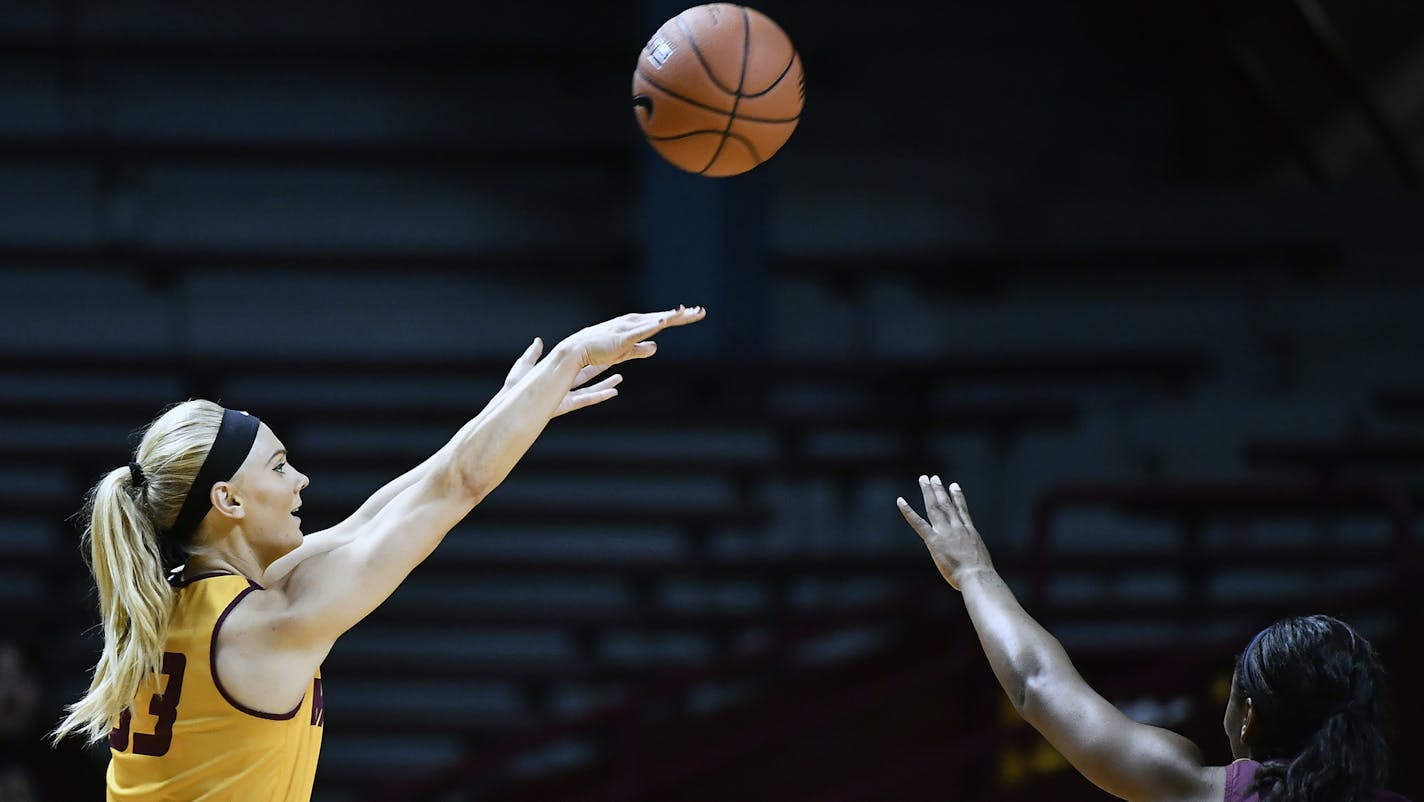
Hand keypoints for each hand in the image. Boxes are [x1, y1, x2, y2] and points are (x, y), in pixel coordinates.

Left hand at [501, 337, 623, 416]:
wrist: (510, 404)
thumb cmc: (514, 387)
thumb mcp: (525, 365)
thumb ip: (533, 354)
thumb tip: (538, 341)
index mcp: (555, 374)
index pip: (576, 364)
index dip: (588, 357)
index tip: (599, 350)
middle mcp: (563, 385)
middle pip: (587, 374)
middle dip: (602, 367)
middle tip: (616, 360)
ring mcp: (566, 395)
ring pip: (591, 387)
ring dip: (605, 382)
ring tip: (619, 377)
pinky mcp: (567, 405)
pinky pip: (588, 399)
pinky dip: (601, 395)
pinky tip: (614, 391)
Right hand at [560, 305, 705, 367]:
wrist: (577, 350)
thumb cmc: (599, 350)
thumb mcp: (625, 351)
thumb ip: (640, 349)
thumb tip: (655, 348)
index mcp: (636, 326)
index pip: (662, 320)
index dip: (680, 317)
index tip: (695, 313)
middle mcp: (634, 322)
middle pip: (663, 318)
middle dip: (683, 315)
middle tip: (701, 311)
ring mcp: (628, 328)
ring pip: (654, 321)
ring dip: (670, 317)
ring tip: (686, 312)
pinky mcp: (622, 337)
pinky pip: (640, 331)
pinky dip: (651, 325)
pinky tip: (662, 321)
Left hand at [898, 476, 994, 590]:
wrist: (977, 576)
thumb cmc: (980, 576)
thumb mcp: (981, 562)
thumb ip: (974, 557)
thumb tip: (976, 563)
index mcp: (970, 533)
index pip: (962, 511)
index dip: (957, 497)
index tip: (954, 485)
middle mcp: (958, 528)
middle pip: (947, 505)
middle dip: (939, 490)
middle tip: (934, 477)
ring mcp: (945, 532)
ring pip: (936, 507)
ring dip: (929, 492)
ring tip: (924, 479)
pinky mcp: (934, 541)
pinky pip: (918, 523)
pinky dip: (908, 511)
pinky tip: (900, 501)